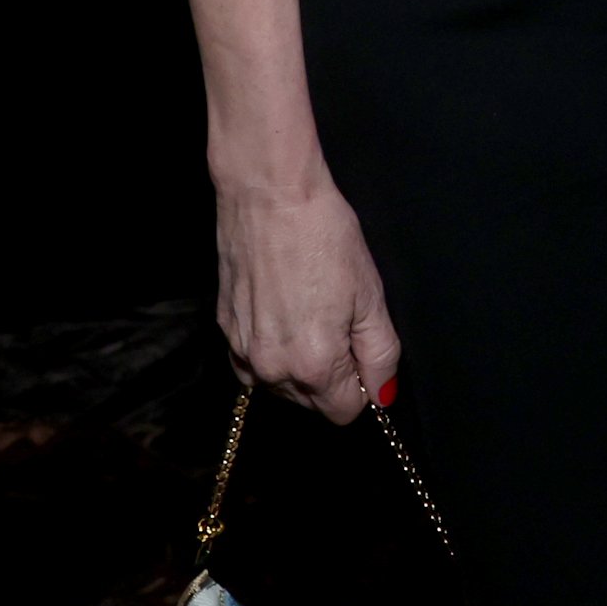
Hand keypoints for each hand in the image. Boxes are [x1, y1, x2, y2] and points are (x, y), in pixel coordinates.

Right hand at [213, 175, 399, 424]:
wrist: (270, 194)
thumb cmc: (323, 234)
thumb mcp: (371, 294)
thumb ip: (380, 353)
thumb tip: (382, 393)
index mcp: (314, 365)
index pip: (344, 411)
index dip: (361, 383)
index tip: (360, 349)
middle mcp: (272, 368)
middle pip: (311, 401)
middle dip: (331, 375)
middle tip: (337, 318)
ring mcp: (242, 350)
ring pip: (280, 383)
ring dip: (298, 363)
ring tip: (309, 307)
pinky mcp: (224, 329)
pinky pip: (252, 361)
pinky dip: (270, 347)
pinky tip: (282, 308)